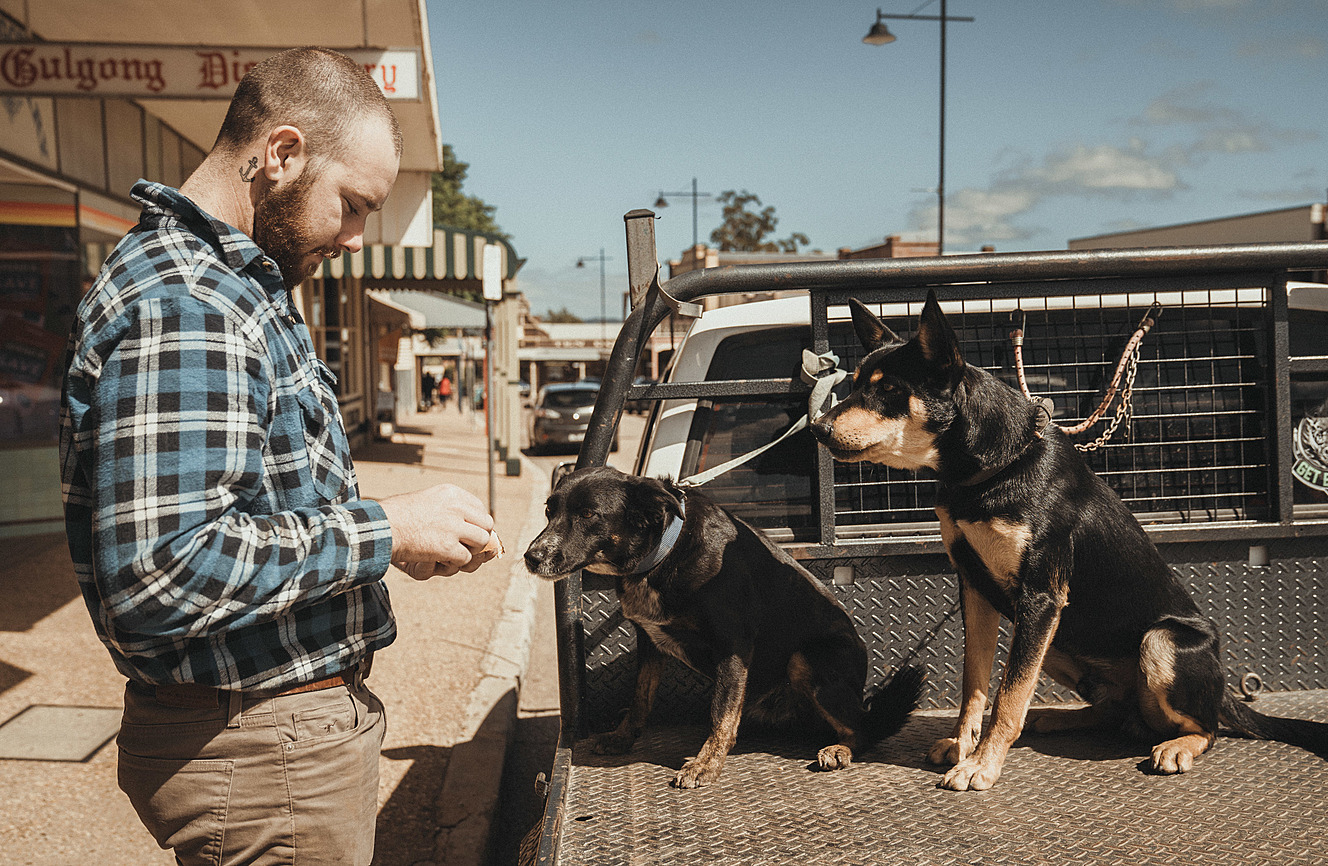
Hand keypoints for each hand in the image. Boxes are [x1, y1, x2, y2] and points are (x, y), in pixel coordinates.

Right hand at [376, 484, 500, 578]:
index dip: (478, 522)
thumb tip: (472, 523)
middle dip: (480, 537)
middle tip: (468, 545)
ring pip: (481, 542)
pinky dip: (456, 562)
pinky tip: (443, 559)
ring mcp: (453, 527)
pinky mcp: (447, 547)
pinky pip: (465, 558)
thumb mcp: (428, 500)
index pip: (480, 508)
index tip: (470, 530)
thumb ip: (450, 507)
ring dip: (471, 551)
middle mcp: (456, 507)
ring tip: (456, 552)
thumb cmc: (399, 515)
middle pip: (486, 524)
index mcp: (452, 493)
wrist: (382, 528)